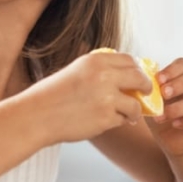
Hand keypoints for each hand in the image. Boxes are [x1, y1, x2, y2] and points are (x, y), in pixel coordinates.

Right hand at [27, 50, 151, 142]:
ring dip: (134, 110)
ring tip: (127, 115)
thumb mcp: (75, 71)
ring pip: (135, 103)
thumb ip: (99, 71)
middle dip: (145, 87)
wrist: (37, 116)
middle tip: (145, 94)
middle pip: (139, 78)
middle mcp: (104, 75)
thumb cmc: (52, 96)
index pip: (129, 60)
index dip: (137, 69)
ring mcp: (106, 97)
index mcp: (95, 61)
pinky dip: (119, 121)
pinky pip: (123, 119)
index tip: (138, 77)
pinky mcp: (106, 117)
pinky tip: (107, 121)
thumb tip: (126, 76)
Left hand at [146, 57, 182, 156]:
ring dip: (181, 106)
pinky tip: (176, 124)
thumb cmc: (159, 113)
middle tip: (163, 94)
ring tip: (163, 116)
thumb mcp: (151, 100)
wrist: (169, 139)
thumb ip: (150, 89)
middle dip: (180, 84)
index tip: (158, 80)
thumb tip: (139, 78)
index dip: (172, 70)